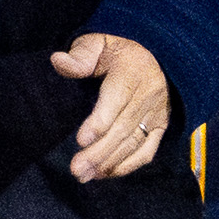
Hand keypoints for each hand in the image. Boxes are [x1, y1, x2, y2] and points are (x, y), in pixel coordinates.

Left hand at [52, 33, 169, 180]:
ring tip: (84, 175)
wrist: (157, 56)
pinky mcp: (161, 127)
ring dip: (109, 163)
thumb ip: (80, 54)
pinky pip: (147, 151)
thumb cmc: (117, 51)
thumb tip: (57, 60)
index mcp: (131, 72)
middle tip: (76, 169)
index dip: (99, 122)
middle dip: (99, 152)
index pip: (116, 100)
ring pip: (134, 143)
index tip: (81, 139)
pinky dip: (127, 165)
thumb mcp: (98, 42)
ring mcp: (157, 114)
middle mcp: (148, 96)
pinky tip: (105, 173)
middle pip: (123, 129)